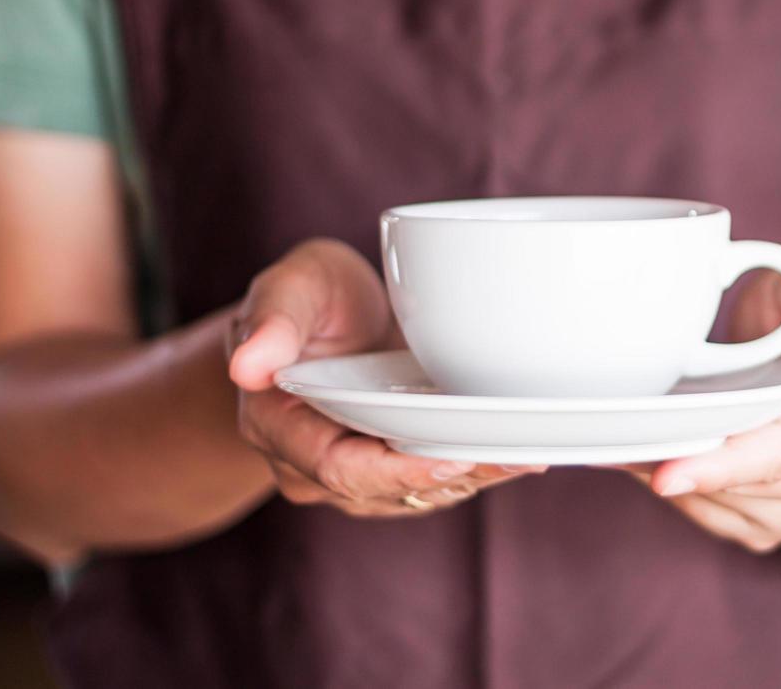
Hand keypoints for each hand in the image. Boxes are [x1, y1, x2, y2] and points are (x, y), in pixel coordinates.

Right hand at [228, 239, 541, 516]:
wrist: (323, 317)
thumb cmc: (306, 297)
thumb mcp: (289, 287)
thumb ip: (272, 320)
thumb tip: (248, 365)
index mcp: (280, 425)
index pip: (340, 467)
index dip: (397, 471)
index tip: (451, 457)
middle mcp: (314, 462)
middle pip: (389, 488)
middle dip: (455, 476)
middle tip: (518, 458)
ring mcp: (357, 467)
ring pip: (418, 491)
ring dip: (476, 477)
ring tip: (532, 457)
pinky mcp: (393, 460)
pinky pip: (434, 477)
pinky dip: (477, 466)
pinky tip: (524, 451)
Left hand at [630, 264, 780, 552]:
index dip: (727, 463)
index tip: (669, 473)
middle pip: (754, 484)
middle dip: (685, 467)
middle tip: (618, 444)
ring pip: (735, 510)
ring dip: (680, 484)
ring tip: (630, 447)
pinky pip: (727, 523)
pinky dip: (688, 496)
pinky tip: (661, 463)